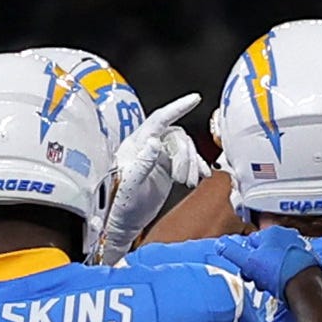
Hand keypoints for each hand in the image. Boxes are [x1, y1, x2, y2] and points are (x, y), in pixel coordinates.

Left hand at [98, 93, 210, 256]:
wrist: (123, 223)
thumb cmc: (120, 203)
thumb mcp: (130, 184)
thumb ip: (143, 162)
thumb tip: (155, 141)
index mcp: (135, 145)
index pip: (159, 119)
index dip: (177, 107)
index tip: (194, 99)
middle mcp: (147, 147)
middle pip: (177, 136)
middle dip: (186, 155)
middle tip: (183, 178)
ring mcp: (158, 156)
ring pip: (184, 147)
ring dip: (191, 163)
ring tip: (189, 182)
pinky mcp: (166, 168)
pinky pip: (187, 159)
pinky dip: (196, 166)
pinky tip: (200, 176)